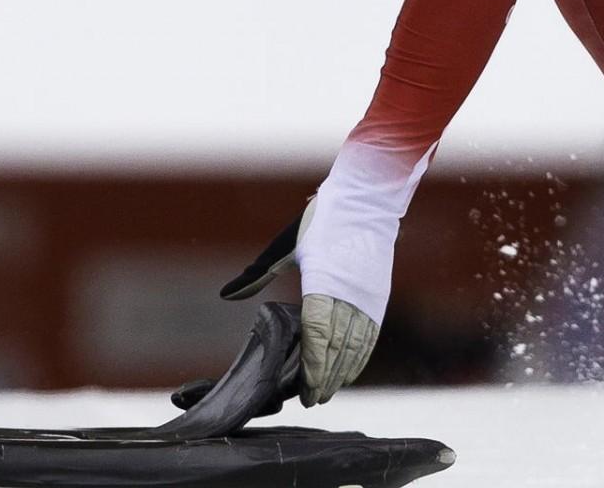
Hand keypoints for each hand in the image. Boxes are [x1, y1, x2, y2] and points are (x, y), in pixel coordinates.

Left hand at [221, 196, 378, 404]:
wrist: (364, 203)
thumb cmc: (320, 224)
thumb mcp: (284, 247)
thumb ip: (256, 276)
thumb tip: (226, 295)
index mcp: (323, 284)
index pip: (318, 336)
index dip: (312, 365)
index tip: (305, 388)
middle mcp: (348, 297)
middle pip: (337, 349)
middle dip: (325, 378)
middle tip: (312, 400)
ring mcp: (367, 299)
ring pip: (356, 347)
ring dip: (342, 373)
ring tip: (327, 392)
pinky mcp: (378, 299)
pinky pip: (370, 336)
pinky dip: (360, 357)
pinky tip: (350, 371)